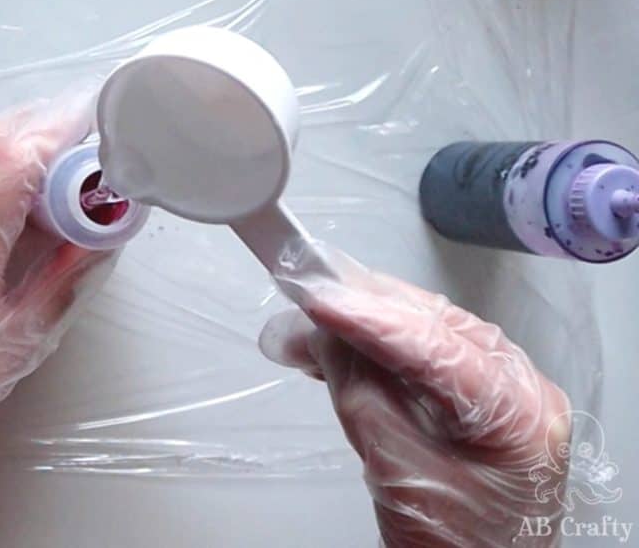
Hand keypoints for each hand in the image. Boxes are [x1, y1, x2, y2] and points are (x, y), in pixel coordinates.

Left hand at [0, 96, 115, 546]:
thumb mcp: (20, 341)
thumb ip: (65, 279)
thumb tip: (102, 236)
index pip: (15, 161)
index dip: (59, 133)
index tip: (95, 119)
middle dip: (37, 126)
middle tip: (82, 124)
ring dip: (6, 140)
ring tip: (51, 143)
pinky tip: (2, 176)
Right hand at [260, 245, 570, 547]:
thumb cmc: (452, 545)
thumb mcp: (397, 472)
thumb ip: (361, 395)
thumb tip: (325, 334)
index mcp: (518, 412)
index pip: (434, 346)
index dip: (367, 317)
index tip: (315, 296)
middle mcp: (521, 383)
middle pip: (430, 322)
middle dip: (357, 308)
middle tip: (296, 298)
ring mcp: (504, 384)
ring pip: (422, 328)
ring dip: (358, 324)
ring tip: (299, 329)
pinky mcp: (479, 390)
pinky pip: (422, 350)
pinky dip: (373, 345)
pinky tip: (331, 348)